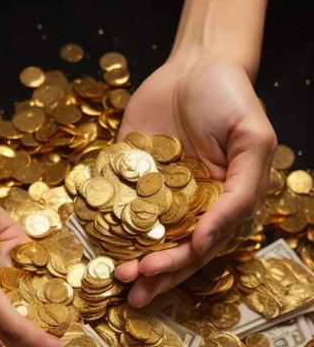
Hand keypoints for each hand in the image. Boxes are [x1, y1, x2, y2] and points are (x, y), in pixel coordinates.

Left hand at [115, 56, 276, 306]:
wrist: (195, 63)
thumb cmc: (231, 98)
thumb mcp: (252, 140)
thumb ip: (239, 192)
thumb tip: (208, 240)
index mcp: (222, 207)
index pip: (201, 247)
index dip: (180, 262)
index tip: (157, 269)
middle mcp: (190, 210)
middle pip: (172, 252)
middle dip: (152, 272)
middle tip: (131, 282)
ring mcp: (158, 199)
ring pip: (144, 240)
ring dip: (130, 261)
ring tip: (115, 276)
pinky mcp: (130, 182)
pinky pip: (116, 210)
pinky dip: (105, 229)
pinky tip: (93, 245)